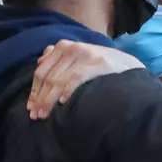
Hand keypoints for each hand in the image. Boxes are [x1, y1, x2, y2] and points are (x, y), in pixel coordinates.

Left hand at [27, 41, 144, 119]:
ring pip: (58, 81)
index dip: (34, 91)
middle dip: (40, 98)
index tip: (30, 108)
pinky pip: (75, 79)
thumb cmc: (101, 66)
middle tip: (36, 115)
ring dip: (49, 100)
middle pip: (48, 77)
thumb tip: (39, 61)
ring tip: (45, 115)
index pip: (41, 71)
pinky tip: (63, 104)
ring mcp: (84, 54)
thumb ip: (61, 58)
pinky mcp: (97, 63)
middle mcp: (71, 47)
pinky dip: (67, 92)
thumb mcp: (80, 57)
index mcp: (63, 46)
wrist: (130, 66)